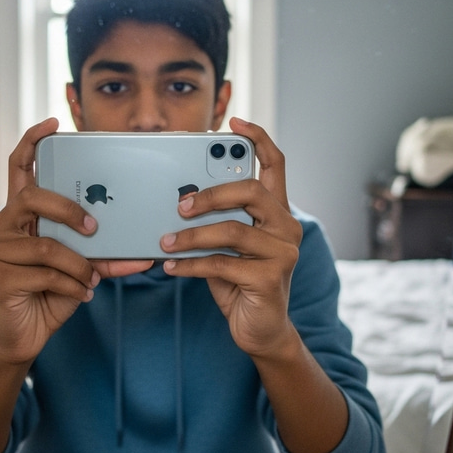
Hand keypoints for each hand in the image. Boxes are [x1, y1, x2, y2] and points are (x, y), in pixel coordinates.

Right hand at [0, 118, 151, 367]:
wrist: (25, 335)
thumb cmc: (52, 293)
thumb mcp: (82, 268)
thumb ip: (104, 254)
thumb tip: (145, 251)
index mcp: (21, 215)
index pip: (19, 168)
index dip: (32, 142)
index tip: (52, 124)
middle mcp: (2, 226)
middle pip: (33, 197)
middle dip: (69, 209)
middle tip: (94, 228)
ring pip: (47, 245)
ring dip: (78, 265)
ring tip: (91, 279)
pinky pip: (45, 274)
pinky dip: (71, 285)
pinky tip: (81, 294)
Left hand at [160, 117, 301, 357]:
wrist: (260, 331)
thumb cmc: (239, 283)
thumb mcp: (226, 247)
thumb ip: (215, 222)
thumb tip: (179, 201)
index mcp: (277, 212)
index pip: (276, 165)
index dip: (258, 139)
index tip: (235, 122)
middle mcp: (286, 227)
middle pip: (251, 191)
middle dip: (211, 193)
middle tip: (180, 204)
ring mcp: (283, 253)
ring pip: (232, 230)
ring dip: (191, 235)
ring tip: (165, 240)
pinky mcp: (271, 278)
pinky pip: (222, 263)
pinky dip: (190, 264)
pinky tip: (172, 266)